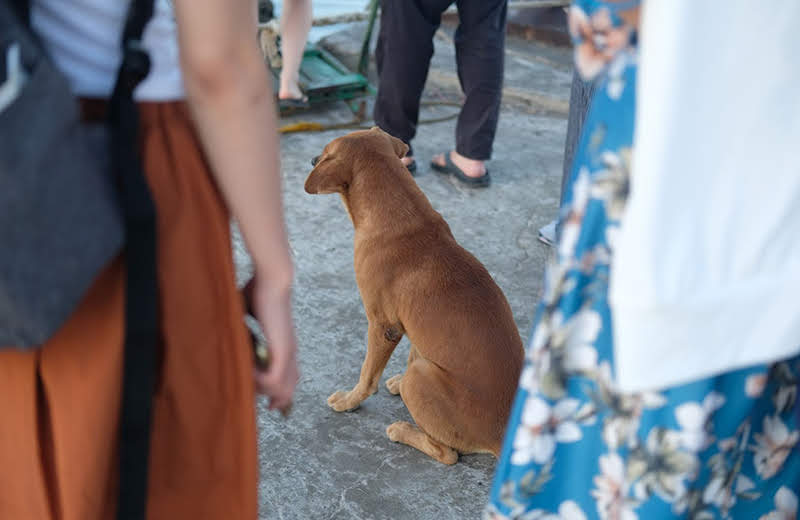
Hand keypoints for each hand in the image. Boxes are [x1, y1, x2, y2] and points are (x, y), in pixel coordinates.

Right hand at [246, 274, 297, 414]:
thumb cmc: (258, 290)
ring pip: (284, 388)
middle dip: (277, 399)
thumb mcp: (248, 312)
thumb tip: (222, 326)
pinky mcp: (283, 350)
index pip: (289, 375)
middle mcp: (290, 351)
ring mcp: (288, 352)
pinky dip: (259, 382)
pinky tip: (246, 375)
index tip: (270, 401)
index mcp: (284, 343)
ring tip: (247, 387)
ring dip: (265, 392)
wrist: (272, 279)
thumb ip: (240, 324)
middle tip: (268, 408)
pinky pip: (274, 379)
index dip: (279, 390)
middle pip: (290, 388)